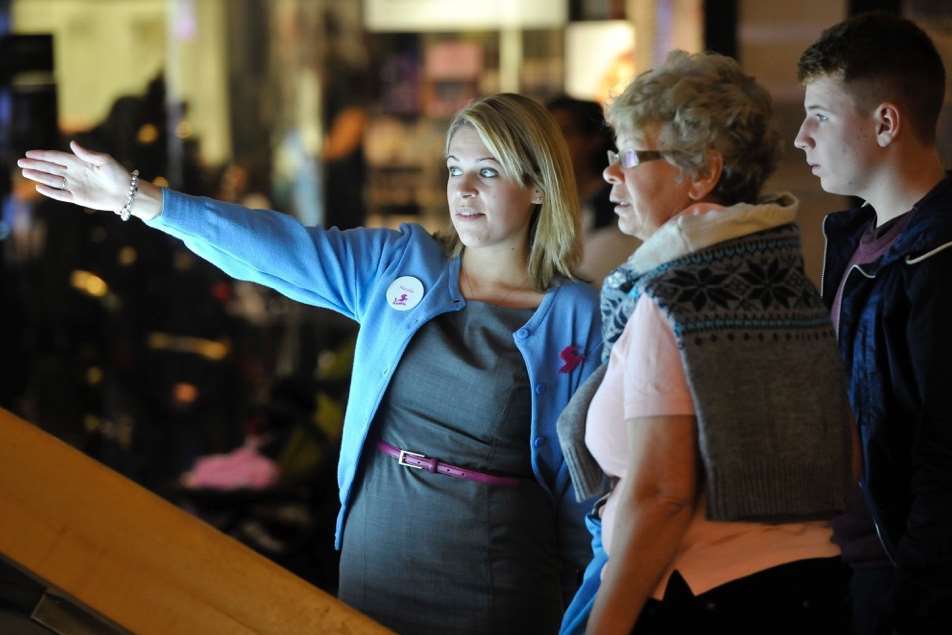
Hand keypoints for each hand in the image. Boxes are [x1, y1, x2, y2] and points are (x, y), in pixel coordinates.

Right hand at [18, 141, 134, 212]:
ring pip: (52, 180)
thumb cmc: (117, 174)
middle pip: (50, 168)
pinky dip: (50, 191)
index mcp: (79, 162)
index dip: (42, 155)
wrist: (126, 193)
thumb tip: (72, 143)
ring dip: (39, 176)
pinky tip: (39, 186)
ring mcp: (75, 186)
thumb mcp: (104, 160)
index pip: (56, 157)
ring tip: (25, 172)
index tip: (29, 153)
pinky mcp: (77, 198)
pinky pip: (60, 194)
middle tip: (20, 162)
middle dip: (35, 165)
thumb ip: (87, 153)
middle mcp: (74, 173)